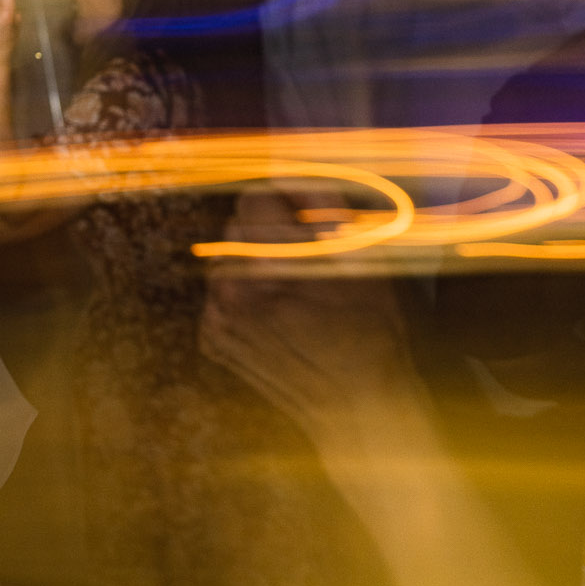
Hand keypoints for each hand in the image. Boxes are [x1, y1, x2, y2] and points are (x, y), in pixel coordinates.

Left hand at [198, 189, 420, 443]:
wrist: (356, 409)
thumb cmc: (372, 336)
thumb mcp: (363, 263)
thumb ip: (327, 211)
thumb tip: (301, 176)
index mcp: (270, 263)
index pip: (257, 198)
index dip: (285, 196)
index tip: (306, 206)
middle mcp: (234, 287)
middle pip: (238, 226)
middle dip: (271, 229)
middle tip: (309, 248)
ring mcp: (218, 315)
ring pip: (228, 259)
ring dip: (257, 262)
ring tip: (297, 288)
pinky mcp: (213, 337)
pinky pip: (222, 295)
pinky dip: (246, 296)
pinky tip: (280, 316)